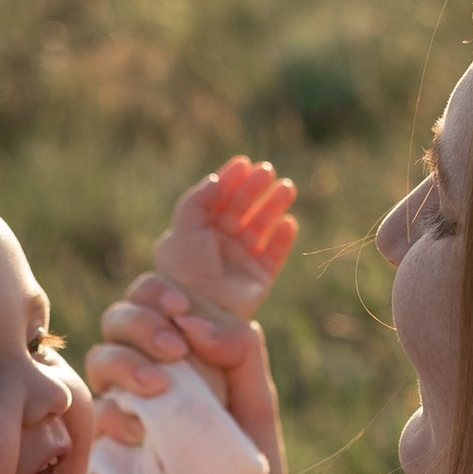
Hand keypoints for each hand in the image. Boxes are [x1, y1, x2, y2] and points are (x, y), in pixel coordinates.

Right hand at [86, 279, 326, 473]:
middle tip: (174, 351)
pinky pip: (90, 417)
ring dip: (125, 362)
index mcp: (183, 354)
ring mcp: (124, 411)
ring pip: (98, 360)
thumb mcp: (258, 404)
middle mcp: (148, 375)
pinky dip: (110, 413)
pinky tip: (135, 432)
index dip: (156, 293)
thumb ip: (239, 349)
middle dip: (140, 323)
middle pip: (118, 320)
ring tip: (158, 389)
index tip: (180, 310)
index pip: (151, 297)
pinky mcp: (108, 452)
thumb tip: (189, 320)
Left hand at [154, 156, 297, 319]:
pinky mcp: (258, 280)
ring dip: (274, 206)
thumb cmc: (184, 270)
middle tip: (267, 171)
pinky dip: (283, 238)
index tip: (244, 162)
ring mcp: (240, 262)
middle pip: (242, 209)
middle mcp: (219, 245)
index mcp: (197, 233)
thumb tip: (218, 177)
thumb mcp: (183, 228)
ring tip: (287, 187)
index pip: (217, 200)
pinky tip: (289, 222)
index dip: (230, 180)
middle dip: (255, 188)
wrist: (198, 311)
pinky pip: (275, 254)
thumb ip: (198, 200)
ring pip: (262, 227)